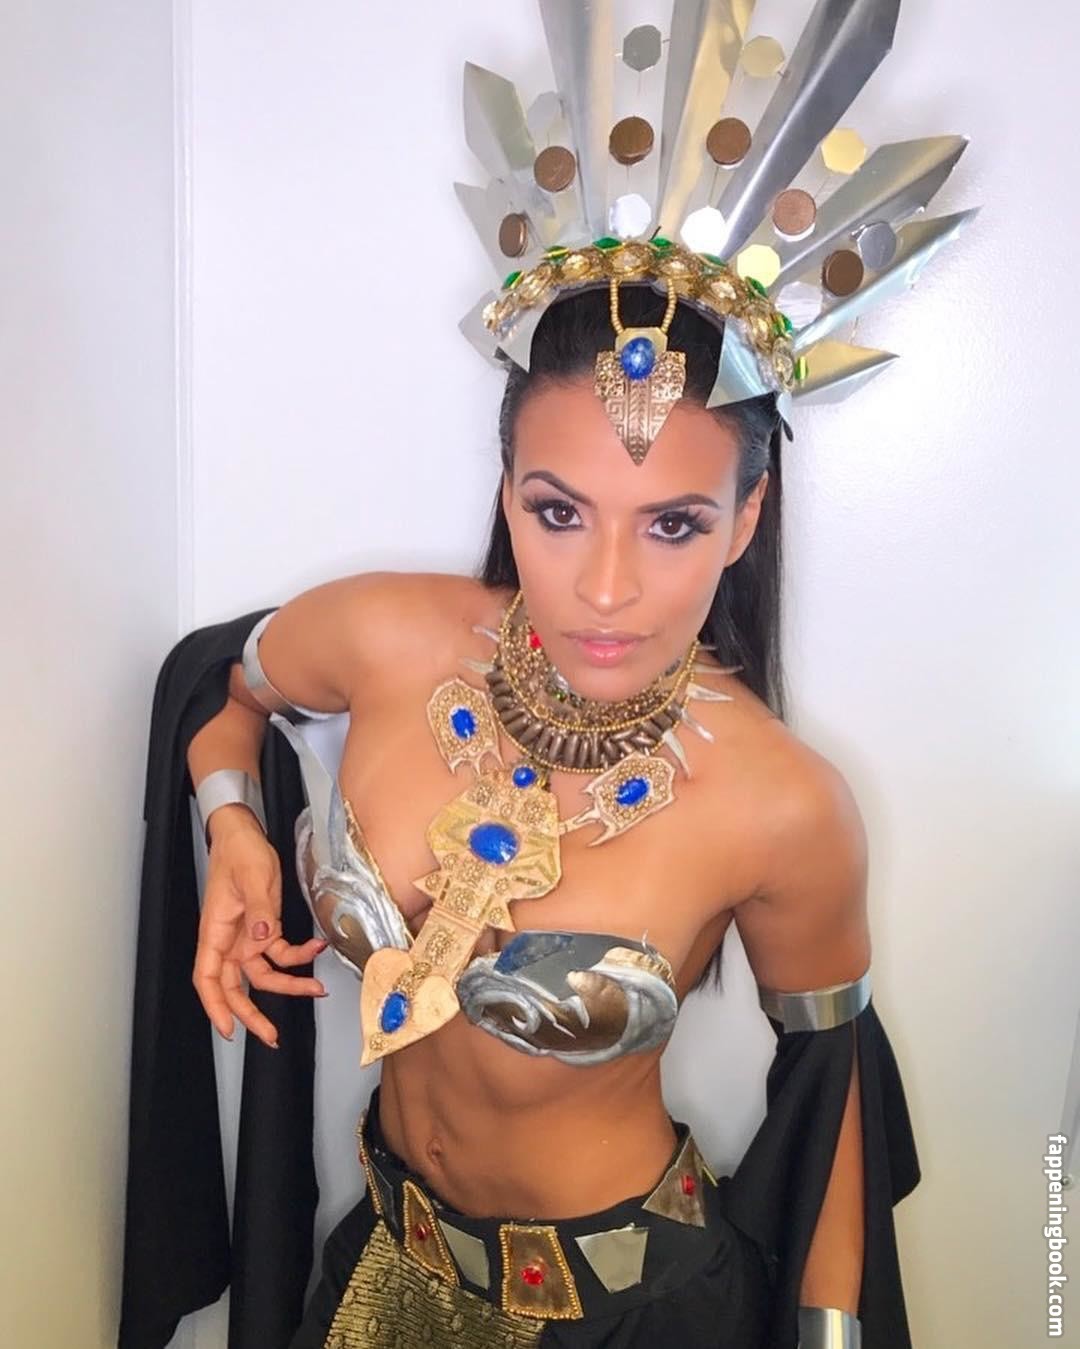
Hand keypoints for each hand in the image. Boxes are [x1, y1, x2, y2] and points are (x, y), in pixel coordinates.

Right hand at [193, 806, 328, 1046]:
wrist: (245, 834)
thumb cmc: (239, 852)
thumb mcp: (252, 876)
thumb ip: (259, 909)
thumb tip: (264, 938)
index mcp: (215, 932)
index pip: (208, 978)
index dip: (215, 1006)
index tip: (228, 1029)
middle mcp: (228, 941)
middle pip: (235, 986)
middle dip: (252, 1013)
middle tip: (271, 1036)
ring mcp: (246, 937)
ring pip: (263, 974)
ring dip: (288, 984)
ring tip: (315, 990)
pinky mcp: (264, 928)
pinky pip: (280, 951)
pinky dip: (299, 954)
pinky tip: (317, 948)